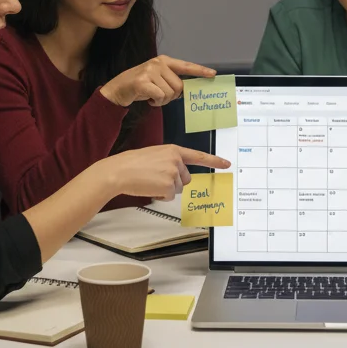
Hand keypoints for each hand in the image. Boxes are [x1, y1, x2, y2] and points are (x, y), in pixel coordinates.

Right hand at [100, 56, 215, 107]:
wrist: (118, 88)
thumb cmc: (141, 85)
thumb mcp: (157, 78)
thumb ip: (171, 80)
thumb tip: (187, 90)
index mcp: (164, 61)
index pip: (186, 66)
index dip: (200, 71)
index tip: (213, 74)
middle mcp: (158, 63)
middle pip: (179, 86)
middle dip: (173, 96)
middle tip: (161, 96)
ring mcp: (150, 71)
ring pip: (170, 93)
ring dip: (163, 100)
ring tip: (153, 97)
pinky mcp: (143, 82)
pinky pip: (160, 97)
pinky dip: (156, 102)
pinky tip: (148, 99)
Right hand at [104, 145, 229, 199]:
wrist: (119, 171)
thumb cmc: (133, 163)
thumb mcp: (155, 155)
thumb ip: (170, 161)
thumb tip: (179, 175)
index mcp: (174, 150)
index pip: (198, 156)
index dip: (214, 161)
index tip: (227, 164)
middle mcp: (176, 160)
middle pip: (185, 178)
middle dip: (173, 182)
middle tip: (155, 177)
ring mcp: (173, 173)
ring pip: (177, 189)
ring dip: (165, 189)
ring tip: (149, 181)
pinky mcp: (169, 186)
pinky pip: (169, 196)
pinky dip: (160, 195)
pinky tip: (149, 187)